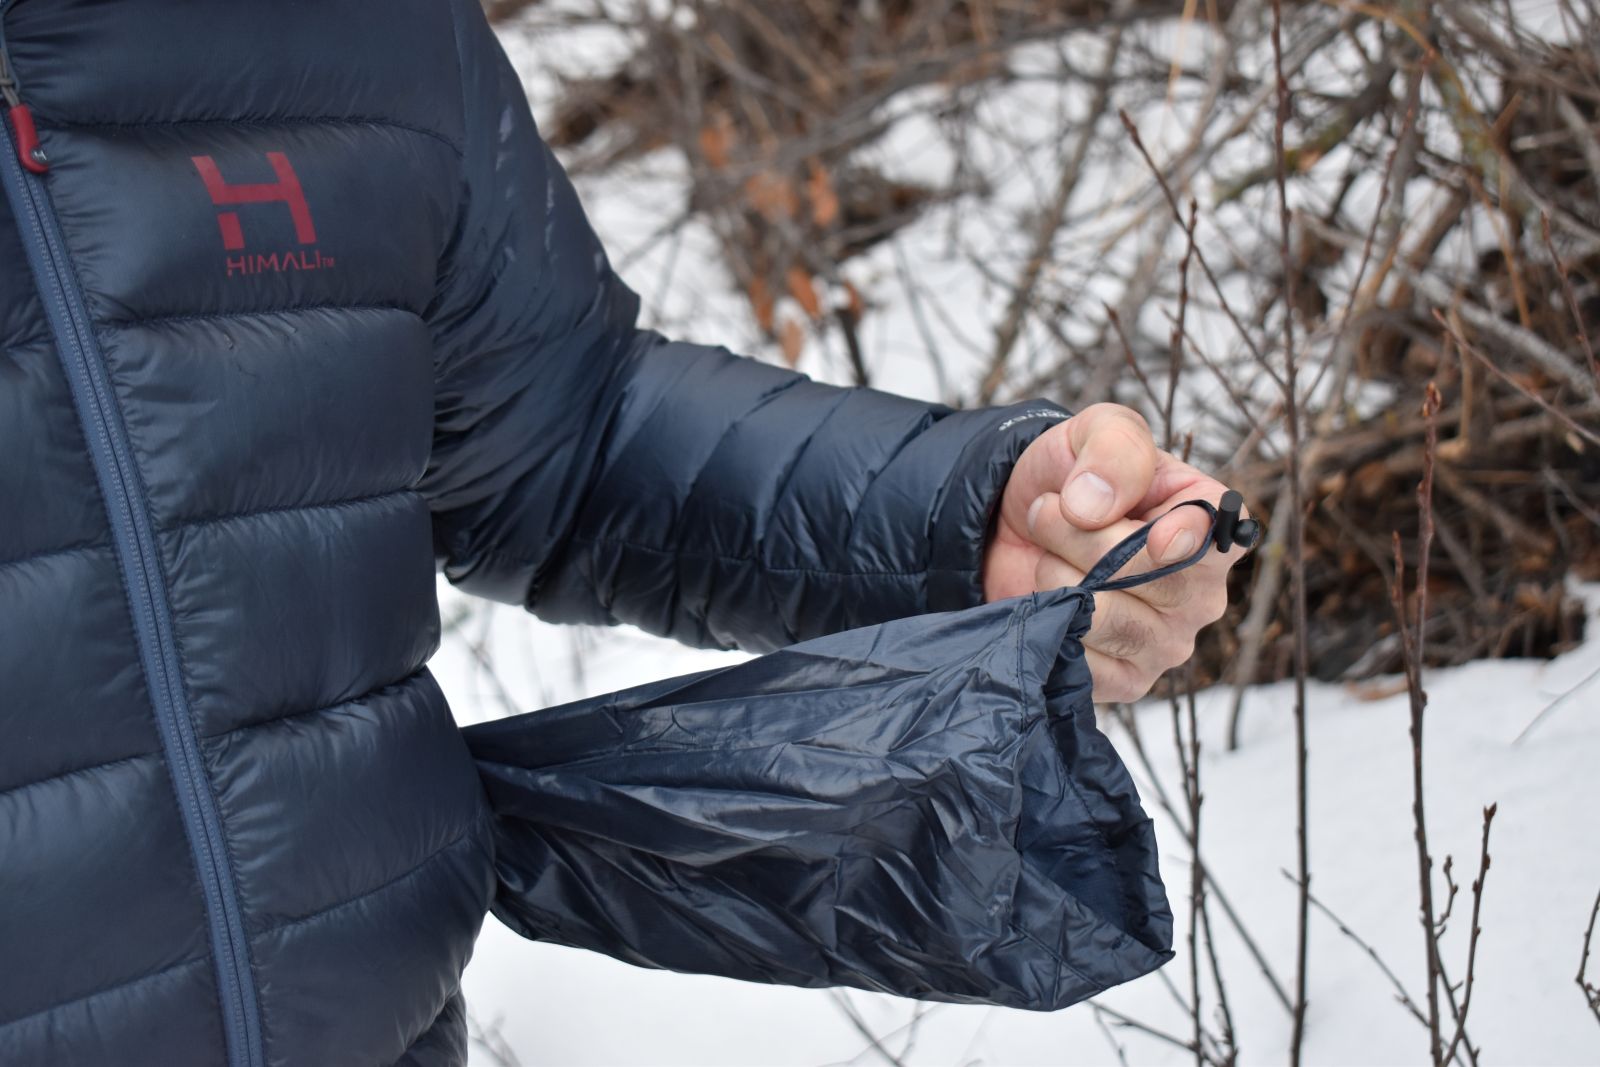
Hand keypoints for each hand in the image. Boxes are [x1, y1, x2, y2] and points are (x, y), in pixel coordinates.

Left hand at [982, 403, 1248, 702]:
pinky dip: (1050, 622)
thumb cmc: (1073, 478)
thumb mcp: (1094, 431)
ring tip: (1048, 552)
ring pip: (1104, 614)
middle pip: (1146, 574)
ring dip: (1055, 574)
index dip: (1180, 538)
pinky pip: (1083, 659)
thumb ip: (1112, 447)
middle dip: (1078, 536)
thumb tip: (1092, 507)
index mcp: (1212, 526)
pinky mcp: (1129, 680)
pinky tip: (1050, 601)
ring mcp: (1168, 641)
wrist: (1017, 527)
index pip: (1215, 541)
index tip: (1155, 533)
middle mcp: (1204, 591)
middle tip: (1049, 511)